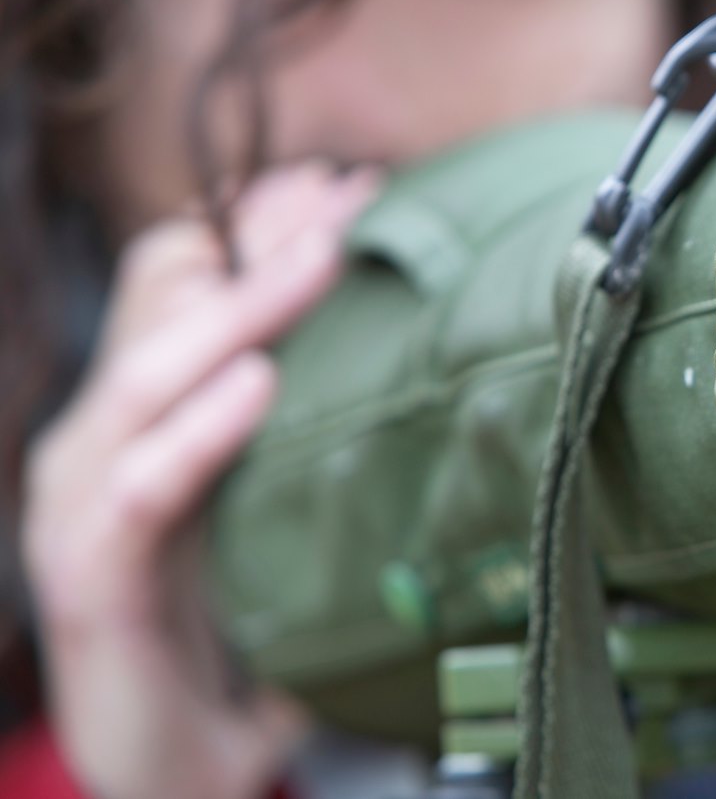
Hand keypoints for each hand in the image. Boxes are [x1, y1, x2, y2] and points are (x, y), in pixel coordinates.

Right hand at [22, 164, 378, 798]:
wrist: (174, 764)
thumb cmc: (233, 627)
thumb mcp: (276, 507)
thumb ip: (317, 435)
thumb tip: (425, 359)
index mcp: (147, 413)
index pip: (182, 284)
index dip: (254, 226)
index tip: (344, 184)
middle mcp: (102, 437)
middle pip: (164, 302)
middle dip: (256, 240)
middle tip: (348, 195)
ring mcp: (81, 500)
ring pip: (148, 375)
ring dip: (240, 310)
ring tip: (321, 255)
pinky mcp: (89, 573)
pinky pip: (141, 484)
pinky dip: (199, 429)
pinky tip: (259, 385)